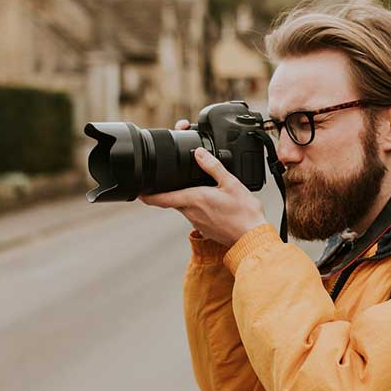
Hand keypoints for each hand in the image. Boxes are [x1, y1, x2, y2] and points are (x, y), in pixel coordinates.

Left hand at [139, 120, 266, 246]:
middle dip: (170, 189)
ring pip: (184, 206)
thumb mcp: (231, 183)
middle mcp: (190, 212)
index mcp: (193, 199)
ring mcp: (196, 222)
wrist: (252, 237)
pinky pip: (195, 213)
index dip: (146, 194)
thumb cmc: (244, 213)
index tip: (138, 191)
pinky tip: (211, 201)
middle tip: (174, 176)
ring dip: (186, 197)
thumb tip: (198, 153)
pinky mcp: (205, 228)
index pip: (160, 198)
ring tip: (198, 186)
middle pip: (172, 199)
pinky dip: (197, 206)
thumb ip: (213, 166)